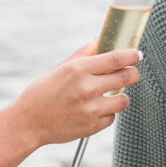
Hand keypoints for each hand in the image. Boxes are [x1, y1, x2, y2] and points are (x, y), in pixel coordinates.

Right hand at [8, 46, 139, 148]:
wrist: (28, 123)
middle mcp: (87, 88)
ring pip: (124, 100)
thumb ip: (82, 54)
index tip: (138, 55)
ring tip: (111, 95)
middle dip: (133, 73)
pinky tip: (94, 110)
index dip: (132, 55)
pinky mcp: (92, 126)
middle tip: (131, 73)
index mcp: (78, 69)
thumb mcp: (59, 69)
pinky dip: (107, 113)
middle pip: (126, 77)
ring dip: (121, 96)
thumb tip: (98, 40)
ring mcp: (91, 109)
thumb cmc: (41, 93)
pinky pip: (111, 117)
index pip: (116, 58)